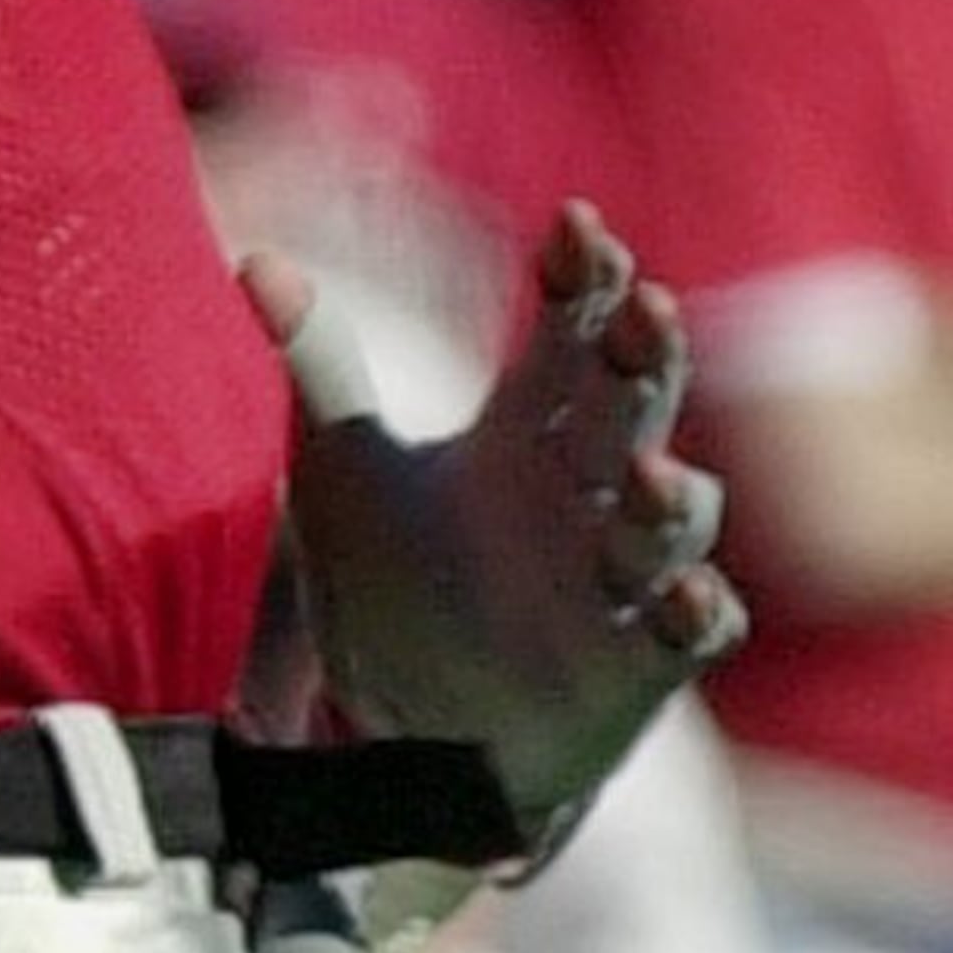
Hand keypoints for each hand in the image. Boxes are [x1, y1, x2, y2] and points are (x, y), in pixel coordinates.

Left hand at [247, 197, 742, 862]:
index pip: (570, 334)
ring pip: (675, 516)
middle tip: (646, 309)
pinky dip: (697, 612)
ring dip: (671, 493)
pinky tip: (687, 595)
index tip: (576, 224)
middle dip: (644, 359)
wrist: (394, 729)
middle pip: (633, 404)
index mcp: (528, 431)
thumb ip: (318, 363)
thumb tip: (254, 261)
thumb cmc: (391, 583)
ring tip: (647, 471)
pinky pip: (692, 632)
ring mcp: (618, 576)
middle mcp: (587, 492)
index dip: (584, 280)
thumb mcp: (344, 466)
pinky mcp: (634, 663)